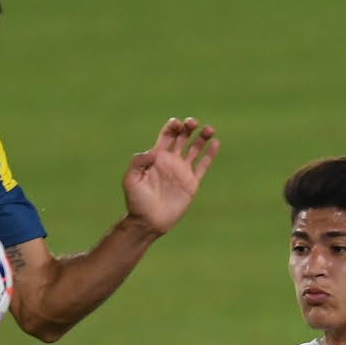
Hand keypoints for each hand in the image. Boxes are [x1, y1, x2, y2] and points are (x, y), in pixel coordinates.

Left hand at [122, 117, 218, 236]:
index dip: (173, 126)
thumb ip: (138, 162)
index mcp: (156, 157)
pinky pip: (203, 165)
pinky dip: (209, 154)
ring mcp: (182, 171)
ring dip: (202, 137)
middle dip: (188, 127)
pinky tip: (215, 142)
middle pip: (182, 137)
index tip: (177, 124)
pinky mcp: (191, 183)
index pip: (167, 135)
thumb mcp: (130, 179)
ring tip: (208, 128)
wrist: (148, 221)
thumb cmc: (136, 201)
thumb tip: (153, 152)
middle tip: (192, 122)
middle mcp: (171, 161)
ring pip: (195, 148)